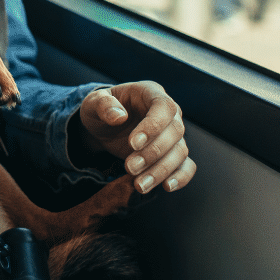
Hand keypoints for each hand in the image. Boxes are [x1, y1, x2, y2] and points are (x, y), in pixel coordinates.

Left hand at [77, 81, 194, 194]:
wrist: (103, 127)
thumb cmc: (100, 110)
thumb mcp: (93, 103)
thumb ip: (103, 105)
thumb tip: (118, 116)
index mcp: (150, 93)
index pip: (163, 107)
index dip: (152, 126)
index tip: (133, 144)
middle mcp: (168, 113)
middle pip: (174, 132)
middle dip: (152, 153)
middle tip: (129, 167)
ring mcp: (173, 134)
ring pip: (179, 152)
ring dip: (161, 170)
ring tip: (139, 185)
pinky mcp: (172, 153)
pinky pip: (186, 165)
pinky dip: (180, 177)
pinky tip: (166, 186)